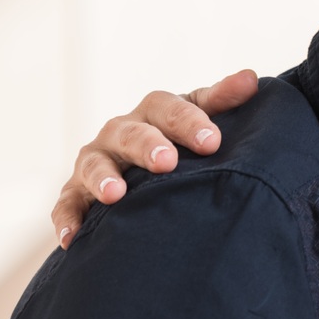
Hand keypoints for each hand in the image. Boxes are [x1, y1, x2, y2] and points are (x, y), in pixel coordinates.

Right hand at [51, 71, 260, 248]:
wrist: (147, 169)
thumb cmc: (181, 141)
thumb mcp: (201, 118)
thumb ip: (222, 101)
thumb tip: (250, 80)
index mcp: (153, 114)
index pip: (167, 108)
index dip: (188, 122)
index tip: (212, 141)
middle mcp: (120, 132)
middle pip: (129, 133)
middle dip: (146, 146)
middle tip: (167, 161)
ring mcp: (95, 161)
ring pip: (93, 164)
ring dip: (102, 177)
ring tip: (115, 194)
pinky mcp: (77, 192)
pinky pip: (67, 203)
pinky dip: (68, 218)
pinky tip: (71, 238)